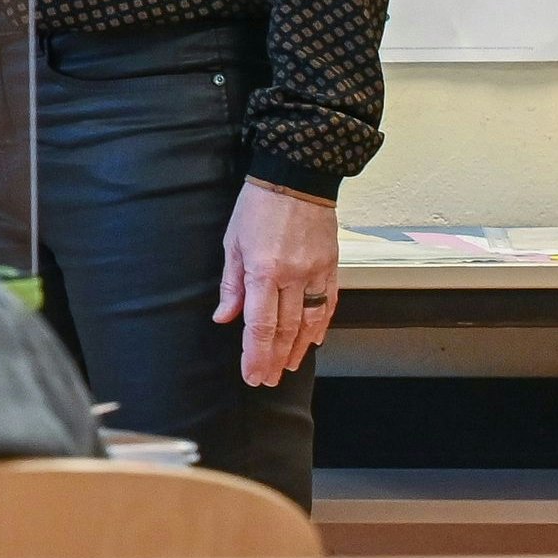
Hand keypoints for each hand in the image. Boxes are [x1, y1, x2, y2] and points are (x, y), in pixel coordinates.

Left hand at [216, 180, 338, 385]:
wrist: (297, 178)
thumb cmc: (258, 206)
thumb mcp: (233, 242)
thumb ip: (231, 284)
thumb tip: (225, 317)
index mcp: (264, 271)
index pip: (260, 325)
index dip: (255, 354)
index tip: (251, 374)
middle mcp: (293, 276)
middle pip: (286, 330)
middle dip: (275, 359)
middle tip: (267, 380)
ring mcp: (317, 273)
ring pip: (310, 322)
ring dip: (298, 349)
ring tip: (287, 367)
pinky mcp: (332, 266)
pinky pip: (328, 304)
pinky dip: (321, 326)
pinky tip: (314, 341)